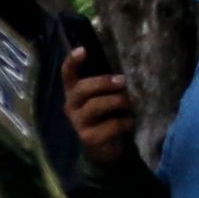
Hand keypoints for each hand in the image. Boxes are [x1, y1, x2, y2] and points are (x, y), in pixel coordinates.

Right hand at [60, 47, 138, 166]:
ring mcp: (78, 122)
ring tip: (131, 104)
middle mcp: (71, 106)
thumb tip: (122, 79)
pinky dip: (125, 122)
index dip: (72, 61)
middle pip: (82, 89)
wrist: (102, 147)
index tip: (83, 49)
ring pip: (96, 106)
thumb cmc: (105, 116)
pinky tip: (129, 123)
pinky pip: (111, 125)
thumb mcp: (104, 98)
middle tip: (123, 81)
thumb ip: (107, 88)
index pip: (67, 74)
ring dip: (118, 102)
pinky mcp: (88, 138)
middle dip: (103, 83)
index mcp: (74, 92)